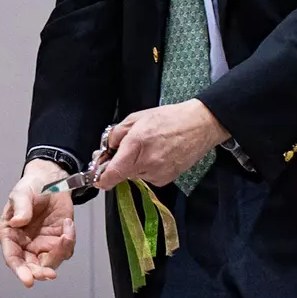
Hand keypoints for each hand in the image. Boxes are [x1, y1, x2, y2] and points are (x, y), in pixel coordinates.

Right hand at [0, 160, 76, 287]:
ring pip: (50, 263)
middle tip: (49, 274)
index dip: (19, 270)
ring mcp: (42, 245)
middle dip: (40, 273)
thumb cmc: (31, 187)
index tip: (28, 280)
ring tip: (66, 233)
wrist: (51, 180)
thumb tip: (18, 222)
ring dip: (59, 253)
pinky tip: (68, 223)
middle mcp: (24, 244)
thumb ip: (21, 207)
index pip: (12, 257)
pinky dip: (69, 240)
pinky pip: (65, 250)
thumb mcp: (22, 193)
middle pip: (31, 267)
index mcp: (10, 235)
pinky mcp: (58, 242)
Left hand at [94, 100, 228, 190]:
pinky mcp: (166, 179)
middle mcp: (146, 163)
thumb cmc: (169, 119)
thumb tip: (107, 148)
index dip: (102, 178)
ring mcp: (158, 173)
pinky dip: (147, 168)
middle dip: (118, 164)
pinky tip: (157, 154)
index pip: (113, 173)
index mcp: (136, 145)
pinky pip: (148, 176)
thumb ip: (116, 134)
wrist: (199, 126)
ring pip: (135, 174)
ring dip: (134, 165)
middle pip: (122, 173)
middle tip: (123, 149)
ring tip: (148, 147)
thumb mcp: (136, 118)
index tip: (97, 178)